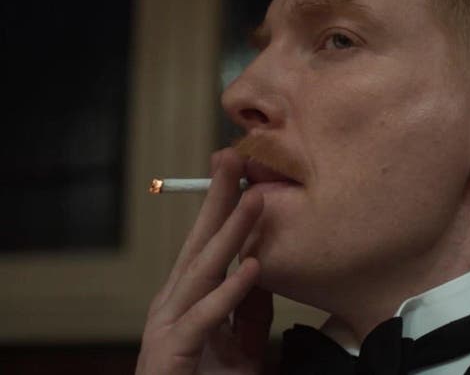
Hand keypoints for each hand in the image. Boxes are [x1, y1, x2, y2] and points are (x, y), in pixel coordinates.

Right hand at [136, 149, 272, 374]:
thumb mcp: (240, 344)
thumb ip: (248, 309)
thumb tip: (260, 267)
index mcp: (188, 298)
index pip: (207, 243)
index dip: (223, 206)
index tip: (241, 171)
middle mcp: (173, 304)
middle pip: (198, 243)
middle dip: (217, 199)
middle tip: (234, 156)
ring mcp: (168, 326)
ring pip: (202, 271)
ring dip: (229, 233)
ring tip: (254, 198)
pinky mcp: (171, 353)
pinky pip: (204, 318)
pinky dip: (229, 292)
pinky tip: (252, 267)